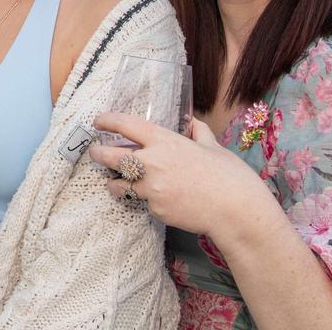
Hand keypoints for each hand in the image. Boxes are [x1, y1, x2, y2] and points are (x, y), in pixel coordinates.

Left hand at [88, 114, 272, 235]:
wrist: (236, 212)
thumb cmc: (229, 176)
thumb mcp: (213, 147)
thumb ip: (199, 133)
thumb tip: (193, 122)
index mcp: (165, 141)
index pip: (126, 125)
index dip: (108, 121)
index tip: (99, 121)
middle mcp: (152, 163)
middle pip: (110, 156)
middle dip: (98, 154)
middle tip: (96, 152)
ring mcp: (152, 189)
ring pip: (119, 185)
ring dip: (115, 182)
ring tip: (116, 181)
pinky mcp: (155, 210)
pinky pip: (143, 202)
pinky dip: (145, 199)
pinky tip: (156, 199)